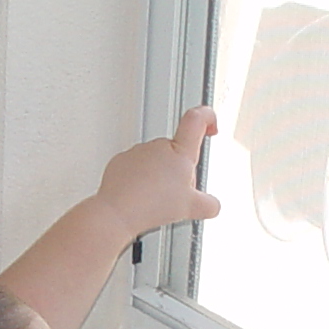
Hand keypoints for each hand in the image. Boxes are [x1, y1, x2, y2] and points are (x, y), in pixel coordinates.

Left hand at [96, 106, 221, 238]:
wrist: (117, 212)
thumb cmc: (152, 204)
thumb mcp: (192, 209)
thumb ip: (209, 204)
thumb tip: (212, 205)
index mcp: (179, 152)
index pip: (196, 120)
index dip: (207, 117)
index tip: (211, 124)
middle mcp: (158, 146)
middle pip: (177, 151)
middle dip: (180, 169)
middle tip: (177, 193)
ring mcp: (138, 152)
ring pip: (156, 160)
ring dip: (160, 175)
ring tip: (156, 199)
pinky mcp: (121, 161)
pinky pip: (136, 167)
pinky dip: (140, 179)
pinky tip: (141, 196)